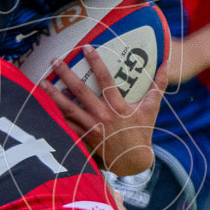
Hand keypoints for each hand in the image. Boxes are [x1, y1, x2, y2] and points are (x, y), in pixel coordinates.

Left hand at [45, 48, 168, 164]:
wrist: (133, 161)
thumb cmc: (142, 132)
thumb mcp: (152, 108)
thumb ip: (158, 85)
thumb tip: (167, 63)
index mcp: (118, 106)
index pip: (105, 80)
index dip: (96, 63)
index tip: (86, 48)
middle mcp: (102, 116)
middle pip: (80, 92)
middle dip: (66, 74)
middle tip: (54, 61)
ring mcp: (91, 128)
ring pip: (68, 109)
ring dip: (53, 95)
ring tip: (42, 82)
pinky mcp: (84, 138)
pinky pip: (66, 126)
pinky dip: (55, 116)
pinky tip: (43, 107)